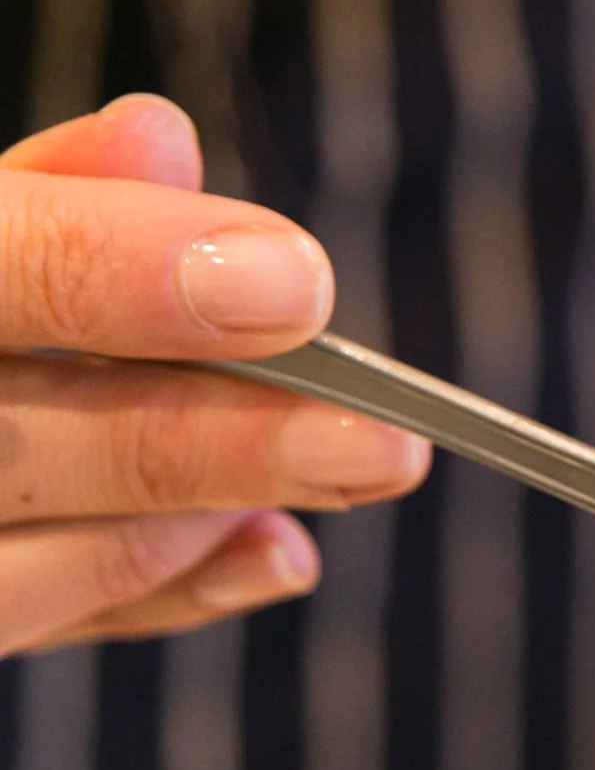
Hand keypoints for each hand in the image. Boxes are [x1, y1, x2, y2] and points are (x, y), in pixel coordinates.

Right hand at [0, 96, 427, 653]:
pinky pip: (14, 630)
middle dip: (212, 441)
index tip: (297, 285)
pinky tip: (264, 550)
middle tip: (383, 441)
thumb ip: (34, 199)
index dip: (128, 273)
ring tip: (338, 476)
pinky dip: (146, 593)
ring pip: (15, 574)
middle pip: (16, 444)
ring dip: (189, 528)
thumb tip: (160, 139)